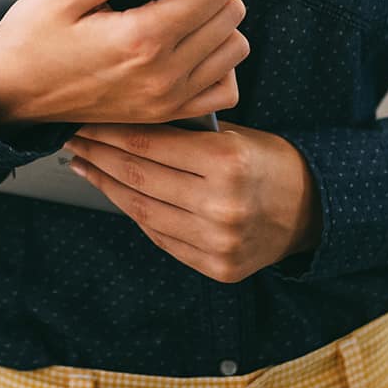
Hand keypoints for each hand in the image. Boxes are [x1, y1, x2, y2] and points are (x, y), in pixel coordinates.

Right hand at [0, 0, 249, 127]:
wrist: (10, 93)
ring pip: (234, 51)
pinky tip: (190, 52)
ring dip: (217, 27)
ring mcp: (167, 100)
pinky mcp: (165, 115)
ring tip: (180, 19)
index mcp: (142, 38)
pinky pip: (223, 91)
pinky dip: (217, 67)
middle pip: (230, 18)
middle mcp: (163, 74)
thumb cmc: (31, 38)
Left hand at [66, 123, 320, 283]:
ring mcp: (219, 242)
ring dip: (107, 186)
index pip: (150, 144)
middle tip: (74, 138)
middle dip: (99, 155)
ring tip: (85, 165)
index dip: (110, 131)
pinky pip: (161, 237)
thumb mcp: (234, 134)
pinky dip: (134, 213)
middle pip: (140, 178)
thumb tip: (121, 122)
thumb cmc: (269, 161)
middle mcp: (222, 205)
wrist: (313, 210)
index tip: (85, 119)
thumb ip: (184, 134)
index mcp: (228, 161)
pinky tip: (117, 193)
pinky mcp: (217, 267)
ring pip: (142, 210)